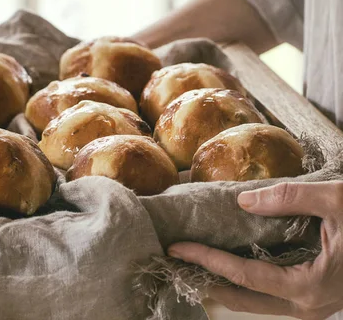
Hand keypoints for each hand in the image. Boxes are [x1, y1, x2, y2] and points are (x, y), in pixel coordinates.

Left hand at [168, 181, 342, 318]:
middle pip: (243, 300)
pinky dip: (247, 281)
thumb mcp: (336, 200)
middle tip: (176, 262)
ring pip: (258, 301)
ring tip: (195, 262)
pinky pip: (272, 294)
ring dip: (225, 283)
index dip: (207, 260)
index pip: (243, 276)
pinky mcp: (317, 295)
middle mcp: (309, 305)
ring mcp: (314, 305)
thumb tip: (243, 201)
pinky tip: (232, 262)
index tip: (177, 248)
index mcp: (309, 287)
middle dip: (207, 280)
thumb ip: (288, 197)